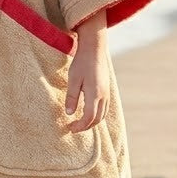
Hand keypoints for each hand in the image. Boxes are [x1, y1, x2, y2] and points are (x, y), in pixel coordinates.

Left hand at [65, 10, 110, 133]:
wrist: (94, 49)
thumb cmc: (81, 63)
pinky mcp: (107, 89)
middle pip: (97, 119)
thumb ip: (71, 97)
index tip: (70, 128)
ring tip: (80, 123)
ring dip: (92, 122)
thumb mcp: (73, 79)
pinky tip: (88, 112)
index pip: (89, 118)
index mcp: (94, 94)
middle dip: (86, 126)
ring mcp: (107, 93)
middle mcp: (103, 96)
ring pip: (103, 115)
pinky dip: (97, 115)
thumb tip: (69, 113)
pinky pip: (104, 108)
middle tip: (73, 128)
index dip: (80, 126)